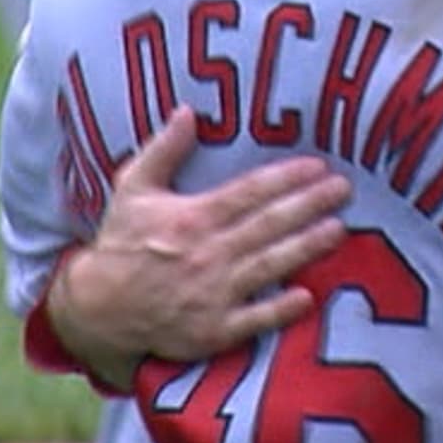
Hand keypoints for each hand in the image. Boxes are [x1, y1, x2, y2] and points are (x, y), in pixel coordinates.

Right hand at [42, 117, 353, 378]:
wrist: (97, 308)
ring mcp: (211, 294)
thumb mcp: (132, 188)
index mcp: (192, 218)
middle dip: (309, 204)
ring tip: (339, 230)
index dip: (286, 178)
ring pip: (268, 265)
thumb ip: (163, 149)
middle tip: (344, 189)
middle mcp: (207, 253)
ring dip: (306, 247)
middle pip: (268, 224)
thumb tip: (187, 111)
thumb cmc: (121, 243)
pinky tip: (307, 297)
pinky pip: (252, 320)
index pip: (248, 192)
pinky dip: (279, 309)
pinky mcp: (212, 331)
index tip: (318, 166)